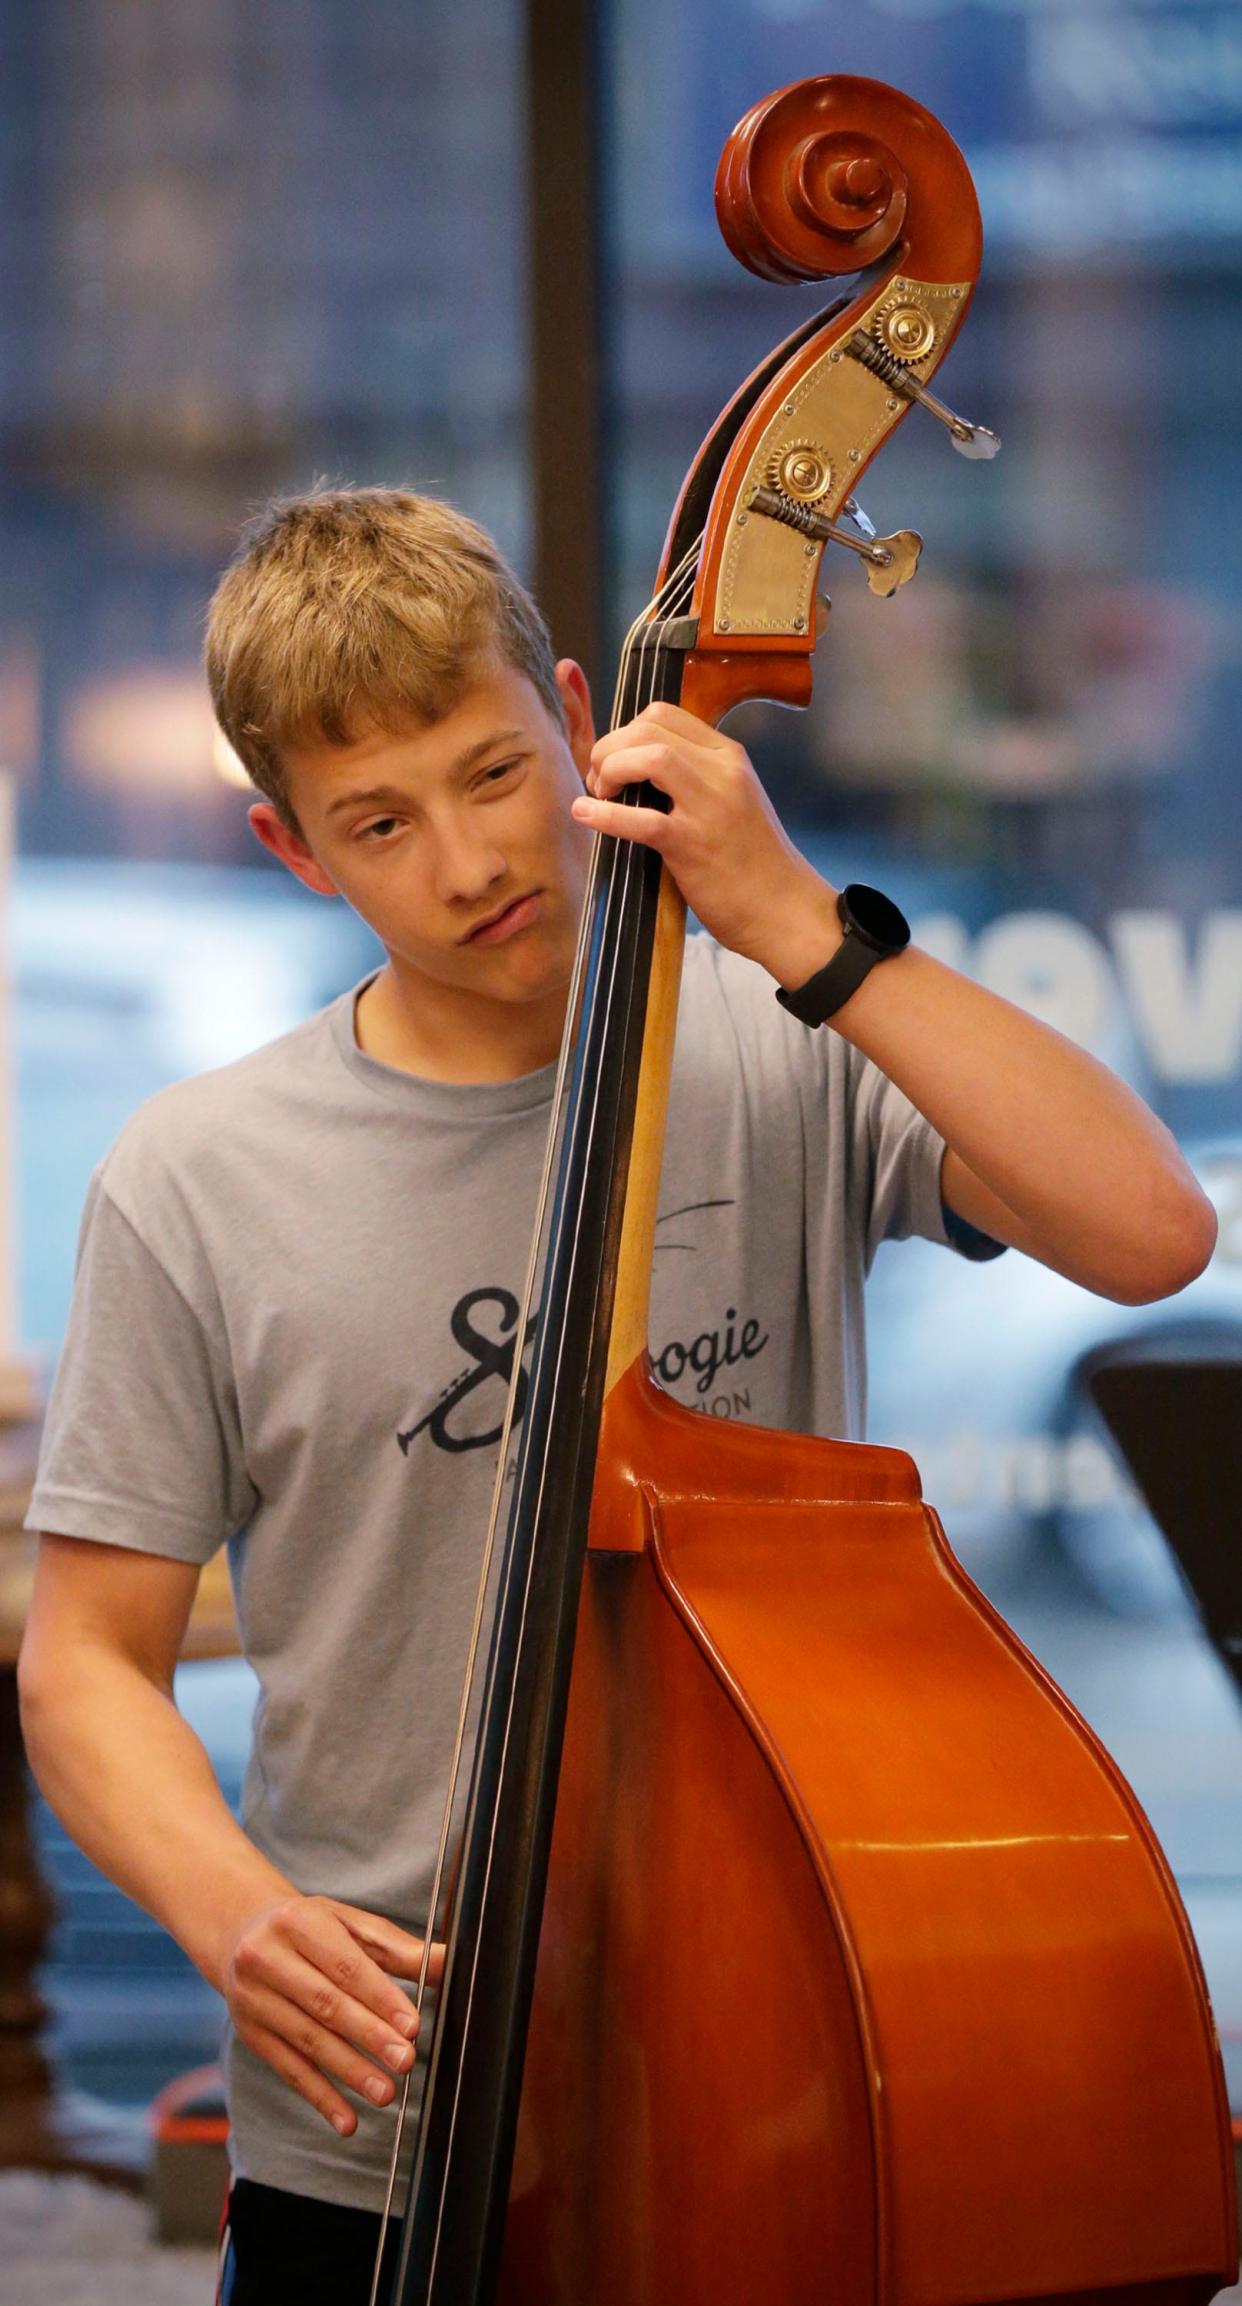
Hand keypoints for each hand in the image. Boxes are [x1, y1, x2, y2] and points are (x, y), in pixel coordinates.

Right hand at [222, 1892, 443, 2135]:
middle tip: (406, 2061)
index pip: (344, 1966)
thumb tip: (449, 1961)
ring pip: (307, 2041)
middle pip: (325, 2004)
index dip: (380, 1998)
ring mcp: (254, 1999)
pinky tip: (347, 2120)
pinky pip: (288, 2069)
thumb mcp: (349, 1925)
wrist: (241, 1933)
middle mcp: (267, 1958)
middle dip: (369, 2036)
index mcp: (298, 1922)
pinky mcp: (250, 2033)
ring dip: (349, 2072)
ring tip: (385, 2092)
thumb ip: (399, 1949)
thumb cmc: (310, 1928)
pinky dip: (320, 2097)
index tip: (412, 2025)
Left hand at [572, 701, 840, 986]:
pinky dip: (604, 815)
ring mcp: (710, 807)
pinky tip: (585, 814)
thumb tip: (639, 767)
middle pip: (649, 729)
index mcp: (729, 756)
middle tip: (600, 781)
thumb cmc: (754, 860)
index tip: (615, 759)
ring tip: (601, 795)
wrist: (784, 909)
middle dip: (610, 748)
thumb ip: (695, 777)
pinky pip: (640, 819)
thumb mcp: (732, 800)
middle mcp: (723, 771)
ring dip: (610, 769)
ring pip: (649, 757)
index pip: (664, 715)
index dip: (626, 731)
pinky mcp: (693, 845)